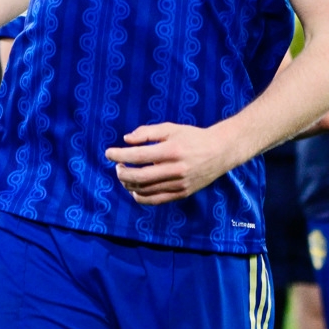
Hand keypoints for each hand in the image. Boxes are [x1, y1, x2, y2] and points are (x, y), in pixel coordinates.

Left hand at [106, 123, 235, 204]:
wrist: (220, 151)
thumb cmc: (193, 137)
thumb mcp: (171, 128)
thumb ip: (148, 132)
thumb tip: (126, 140)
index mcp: (171, 150)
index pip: (138, 155)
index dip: (119, 155)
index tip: (108, 153)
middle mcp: (175, 169)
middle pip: (138, 176)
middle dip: (121, 172)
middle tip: (117, 166)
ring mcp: (179, 183)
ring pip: (145, 189)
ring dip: (129, 184)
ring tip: (125, 175)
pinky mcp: (182, 193)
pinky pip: (156, 200)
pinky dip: (141, 197)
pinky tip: (134, 190)